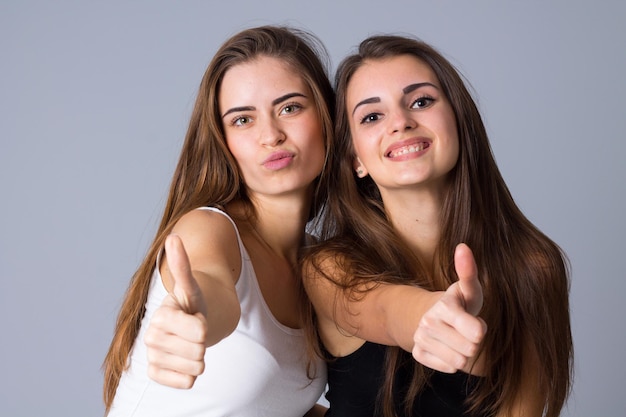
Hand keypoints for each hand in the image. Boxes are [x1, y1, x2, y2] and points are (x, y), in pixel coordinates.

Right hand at [144, 234, 208, 388]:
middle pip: (199, 349)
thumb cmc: (190, 304)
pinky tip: (186, 361)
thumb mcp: (191, 285)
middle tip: (195, 331)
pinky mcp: (156, 374)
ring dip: (200, 357)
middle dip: (204, 341)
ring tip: (192, 344)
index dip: (204, 325)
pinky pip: (187, 383)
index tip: (196, 317)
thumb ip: (182, 264)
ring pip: (196, 367)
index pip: (200, 330)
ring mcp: (153, 357)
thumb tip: (174, 237)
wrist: (187, 325)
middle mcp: (151, 338)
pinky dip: (192, 375)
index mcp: (160, 316)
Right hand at [412, 243, 486, 373]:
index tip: (475, 322)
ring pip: (458, 361)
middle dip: (472, 342)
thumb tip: (463, 246)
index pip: (477, 333)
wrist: (431, 315)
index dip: (481, 330)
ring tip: (457, 339)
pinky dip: (451, 361)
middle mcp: (428, 322)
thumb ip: (468, 270)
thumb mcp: (468, 288)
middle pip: (470, 349)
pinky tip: (447, 348)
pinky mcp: (418, 354)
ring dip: (463, 353)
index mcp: (444, 306)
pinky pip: (447, 368)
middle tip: (465, 330)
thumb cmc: (458, 302)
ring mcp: (421, 338)